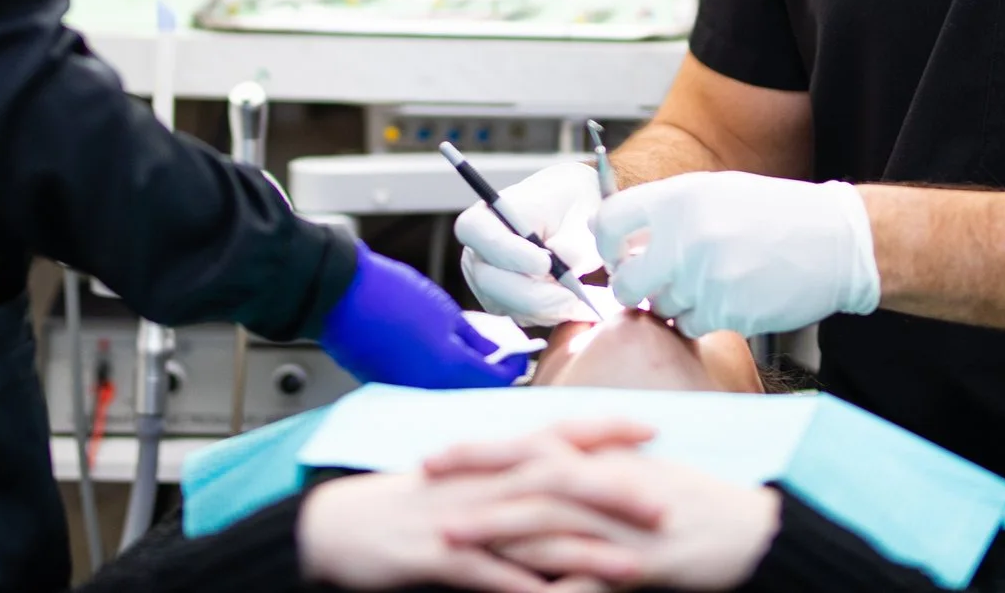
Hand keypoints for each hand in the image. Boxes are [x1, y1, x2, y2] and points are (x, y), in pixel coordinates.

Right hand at [301, 423, 660, 592]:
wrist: (338, 526)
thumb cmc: (404, 507)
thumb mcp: (462, 483)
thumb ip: (508, 477)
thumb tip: (556, 474)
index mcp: (488, 462)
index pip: (555, 434)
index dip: (603, 430)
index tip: (652, 428)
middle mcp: (482, 483)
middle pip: (558, 481)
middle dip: (614, 494)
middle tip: (666, 507)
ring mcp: (462, 520)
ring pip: (534, 532)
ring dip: (586, 553)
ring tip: (634, 569)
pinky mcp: (439, 558)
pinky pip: (488, 577)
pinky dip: (525, 590)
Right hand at [321, 241, 531, 389]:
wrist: (339, 295)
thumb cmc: (388, 295)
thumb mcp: (444, 310)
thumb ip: (474, 338)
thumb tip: (494, 352)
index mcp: (449, 370)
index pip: (497, 382)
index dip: (511, 367)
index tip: (516, 354)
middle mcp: (429, 392)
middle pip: (474, 397)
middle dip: (488, 379)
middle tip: (497, 358)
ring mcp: (407, 395)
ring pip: (449, 398)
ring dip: (463, 383)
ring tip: (469, 356)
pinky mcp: (390, 390)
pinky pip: (425, 394)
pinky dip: (439, 382)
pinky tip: (441, 361)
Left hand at [428, 434, 779, 592]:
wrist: (755, 532)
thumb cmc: (700, 507)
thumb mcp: (643, 480)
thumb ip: (597, 475)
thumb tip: (556, 470)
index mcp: (606, 460)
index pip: (533, 444)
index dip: (484, 446)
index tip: (438, 450)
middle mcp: (608, 482)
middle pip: (528, 470)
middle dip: (473, 472)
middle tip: (422, 474)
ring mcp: (621, 522)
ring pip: (546, 519)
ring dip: (493, 526)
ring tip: (446, 533)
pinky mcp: (639, 560)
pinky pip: (585, 574)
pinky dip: (547, 583)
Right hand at [456, 158, 602, 324]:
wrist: (573, 219)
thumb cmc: (571, 210)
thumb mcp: (574, 216)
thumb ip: (569, 241)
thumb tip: (561, 260)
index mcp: (483, 218)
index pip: (477, 233)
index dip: (508, 252)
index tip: (546, 263)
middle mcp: (476, 254)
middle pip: (490, 281)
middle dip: (535, 293)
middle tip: (573, 295)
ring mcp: (486, 284)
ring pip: (510, 306)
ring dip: (549, 308)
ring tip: (583, 300)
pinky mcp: (503, 306)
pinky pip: (524, 318)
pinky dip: (551, 314)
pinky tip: (574, 303)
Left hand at [593, 171, 879, 335]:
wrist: (835, 242)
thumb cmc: (775, 215)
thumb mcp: (715, 192)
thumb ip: (667, 212)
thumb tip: (619, 236)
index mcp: (678, 199)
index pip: (608, 222)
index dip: (605, 243)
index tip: (615, 252)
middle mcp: (685, 238)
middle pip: (625, 281)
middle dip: (632, 287)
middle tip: (649, 282)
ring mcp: (705, 279)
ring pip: (660, 306)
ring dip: (675, 301)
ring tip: (711, 279)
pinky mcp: (726, 312)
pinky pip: (691, 325)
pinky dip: (702, 317)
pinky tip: (729, 296)